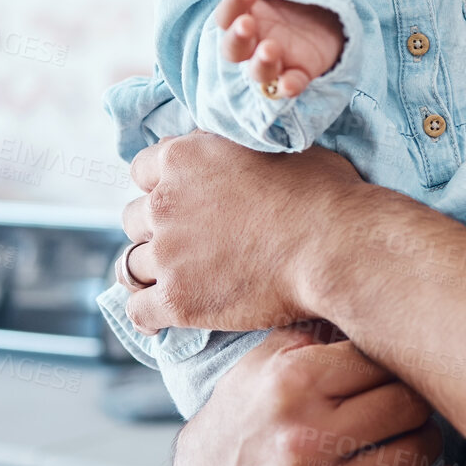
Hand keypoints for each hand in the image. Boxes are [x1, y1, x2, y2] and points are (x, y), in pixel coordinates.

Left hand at [115, 132, 372, 333]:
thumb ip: (235, 150)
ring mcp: (168, 253)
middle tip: (186, 241)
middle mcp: (165, 201)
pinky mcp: (177, 300)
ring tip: (174, 279)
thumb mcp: (276, 147)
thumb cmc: (321, 193)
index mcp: (185, 156)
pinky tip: (159, 319)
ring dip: (151, 271)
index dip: (161, 185)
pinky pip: (138, 310)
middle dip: (155, 228)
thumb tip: (236, 154)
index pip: (142, 168)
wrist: (334, 247)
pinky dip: (147, 315)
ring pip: (131, 264)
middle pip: (133, 217)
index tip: (181, 199)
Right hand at [172, 324, 459, 465]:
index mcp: (290, 385)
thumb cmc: (242, 418)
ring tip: (419, 433)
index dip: (397, 358)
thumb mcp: (263, 361)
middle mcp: (300, 439)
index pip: (380, 358)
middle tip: (414, 398)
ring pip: (412, 455)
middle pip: (405, 405)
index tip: (404, 361)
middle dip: (417, 398)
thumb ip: (314, 330)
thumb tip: (376, 297)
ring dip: (427, 442)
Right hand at [217, 0, 344, 98]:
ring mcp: (275, 63)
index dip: (233, 4)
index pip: (226, 16)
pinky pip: (288, 86)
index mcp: (244, 18)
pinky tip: (289, 85)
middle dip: (237, 37)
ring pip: (258, 72)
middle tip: (247, 24)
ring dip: (260, 63)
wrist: (330, 17)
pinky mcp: (298, 75)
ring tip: (270, 49)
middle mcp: (253, 45)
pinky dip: (287, 87)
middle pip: (233, 49)